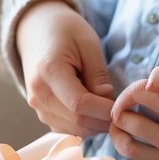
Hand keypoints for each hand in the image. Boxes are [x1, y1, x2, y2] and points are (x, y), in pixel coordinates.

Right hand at [15, 0, 114, 136]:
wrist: (36, 30)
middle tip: (120, 107)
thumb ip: (98, 73)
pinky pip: (66, 128)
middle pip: (77, 121)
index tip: (123, 105)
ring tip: (107, 104)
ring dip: (95, 124)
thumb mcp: (88, 43)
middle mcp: (38, 94)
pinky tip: (94, 109)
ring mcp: (37, 106)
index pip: (80, 105)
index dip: (105, 110)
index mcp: (49, 72)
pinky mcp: (41, 112)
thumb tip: (108, 100)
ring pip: (73, 129)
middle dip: (103, 119)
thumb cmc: (65, 31)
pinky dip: (84, 124)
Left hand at [107, 83, 158, 159]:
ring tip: (120, 129)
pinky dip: (136, 151)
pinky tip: (139, 146)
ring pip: (128, 142)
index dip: (129, 92)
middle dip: (118, 112)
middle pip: (128, 116)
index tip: (129, 95)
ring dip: (120, 133)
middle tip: (116, 113)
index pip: (140, 90)